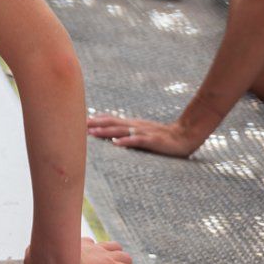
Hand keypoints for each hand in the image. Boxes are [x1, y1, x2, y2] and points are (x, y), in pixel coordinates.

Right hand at [24, 236, 134, 263]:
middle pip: (113, 247)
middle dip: (114, 257)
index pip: (92, 245)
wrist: (53, 260)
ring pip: (125, 258)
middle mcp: (93, 249)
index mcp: (77, 246)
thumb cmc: (42, 258)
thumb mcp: (34, 255)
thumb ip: (34, 256)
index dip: (94, 253)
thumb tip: (29, 258)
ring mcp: (104, 258)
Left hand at [87, 112, 205, 158]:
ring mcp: (144, 132)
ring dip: (105, 132)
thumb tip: (112, 136)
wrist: (186, 136)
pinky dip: (127, 142)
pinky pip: (138, 141)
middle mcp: (136, 126)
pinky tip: (117, 144)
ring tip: (91, 134)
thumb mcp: (143, 132)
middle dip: (94, 124)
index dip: (94, 120)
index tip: (78, 121)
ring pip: (121, 130)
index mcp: (133, 124)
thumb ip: (129, 132)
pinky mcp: (153, 141)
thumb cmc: (163, 136)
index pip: (110, 119)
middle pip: (111, 123)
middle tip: (77, 126)